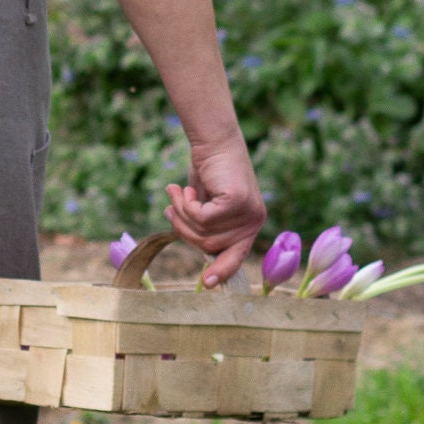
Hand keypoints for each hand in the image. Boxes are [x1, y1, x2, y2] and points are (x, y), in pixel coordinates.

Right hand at [165, 137, 264, 286]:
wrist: (213, 140)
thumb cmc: (208, 170)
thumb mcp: (207, 204)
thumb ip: (207, 226)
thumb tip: (202, 252)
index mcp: (249, 225)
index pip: (237, 256)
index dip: (222, 270)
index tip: (207, 283)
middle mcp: (254, 221)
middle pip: (209, 246)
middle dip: (184, 229)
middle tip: (169, 209)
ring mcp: (248, 212)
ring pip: (203, 232)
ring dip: (181, 213)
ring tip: (176, 193)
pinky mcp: (237, 202)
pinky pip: (202, 218)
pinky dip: (186, 204)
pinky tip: (186, 188)